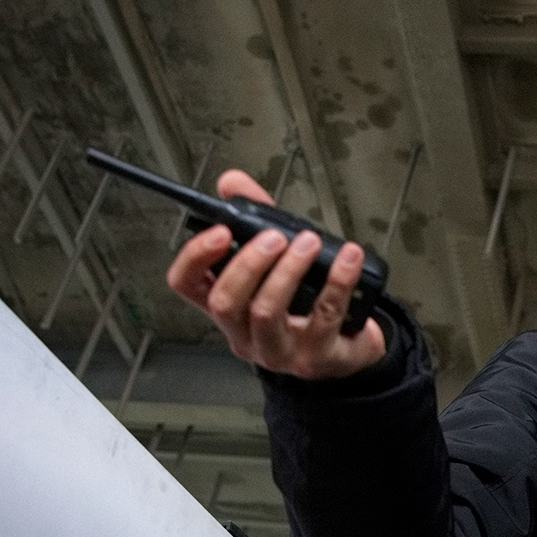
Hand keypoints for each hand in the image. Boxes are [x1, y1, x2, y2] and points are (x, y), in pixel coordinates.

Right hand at [165, 169, 386, 379]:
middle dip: (248, 262)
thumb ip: (255, 219)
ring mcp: (279, 350)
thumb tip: (232, 181)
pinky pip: (325, 314)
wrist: (348, 352)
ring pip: (267, 311)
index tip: (219, 230)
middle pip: (225, 301)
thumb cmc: (307, 307)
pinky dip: (338, 281)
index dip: (195, 257)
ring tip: (309, 242)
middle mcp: (245, 334)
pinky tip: (349, 258)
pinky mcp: (317, 356)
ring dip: (288, 270)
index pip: (186, 285)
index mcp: (229, 308)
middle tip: (274, 236)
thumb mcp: (279, 262)